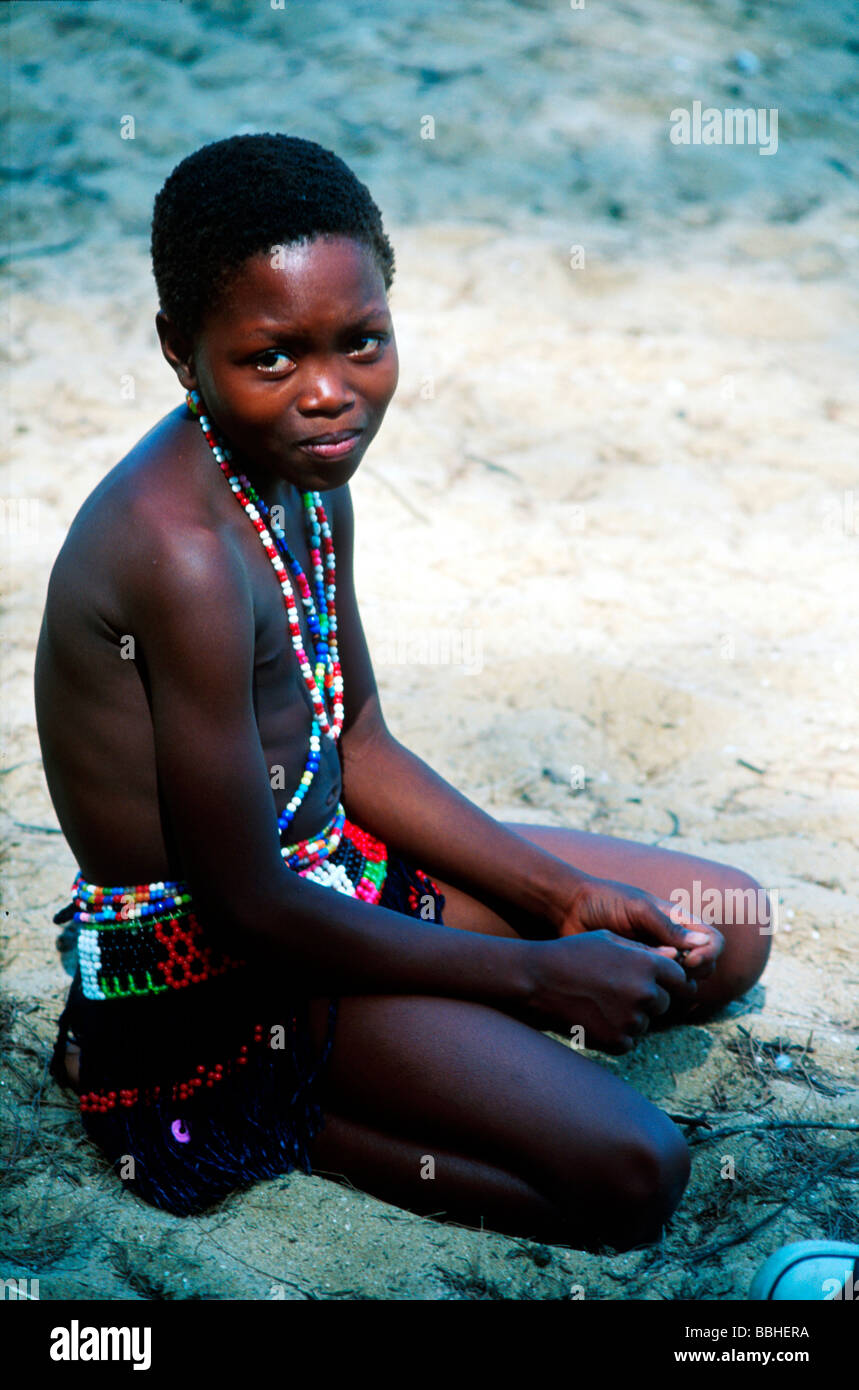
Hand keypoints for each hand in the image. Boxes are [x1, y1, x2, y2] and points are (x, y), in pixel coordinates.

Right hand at [522, 930, 697, 1052]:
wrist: (537, 981)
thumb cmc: (573, 954)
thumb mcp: (609, 940)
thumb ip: (645, 949)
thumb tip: (675, 956)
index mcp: (647, 965)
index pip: (680, 978)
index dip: (668, 979)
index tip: (654, 979)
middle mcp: (644, 993)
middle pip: (664, 1003)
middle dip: (648, 998)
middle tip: (616, 989)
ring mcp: (631, 1020)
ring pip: (646, 1022)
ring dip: (631, 1016)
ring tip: (600, 1001)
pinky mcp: (617, 1042)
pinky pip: (629, 1041)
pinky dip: (616, 1033)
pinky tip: (594, 1016)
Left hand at [557, 873, 723, 979]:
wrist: (570, 911)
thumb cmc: (604, 901)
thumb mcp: (637, 908)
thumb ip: (667, 926)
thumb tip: (702, 944)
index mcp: (677, 921)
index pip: (712, 941)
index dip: (709, 953)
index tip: (690, 959)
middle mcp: (671, 942)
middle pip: (704, 965)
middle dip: (696, 971)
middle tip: (672, 971)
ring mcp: (655, 959)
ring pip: (683, 981)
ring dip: (677, 984)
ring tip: (654, 978)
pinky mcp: (638, 974)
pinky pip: (658, 988)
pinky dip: (657, 991)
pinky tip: (640, 987)